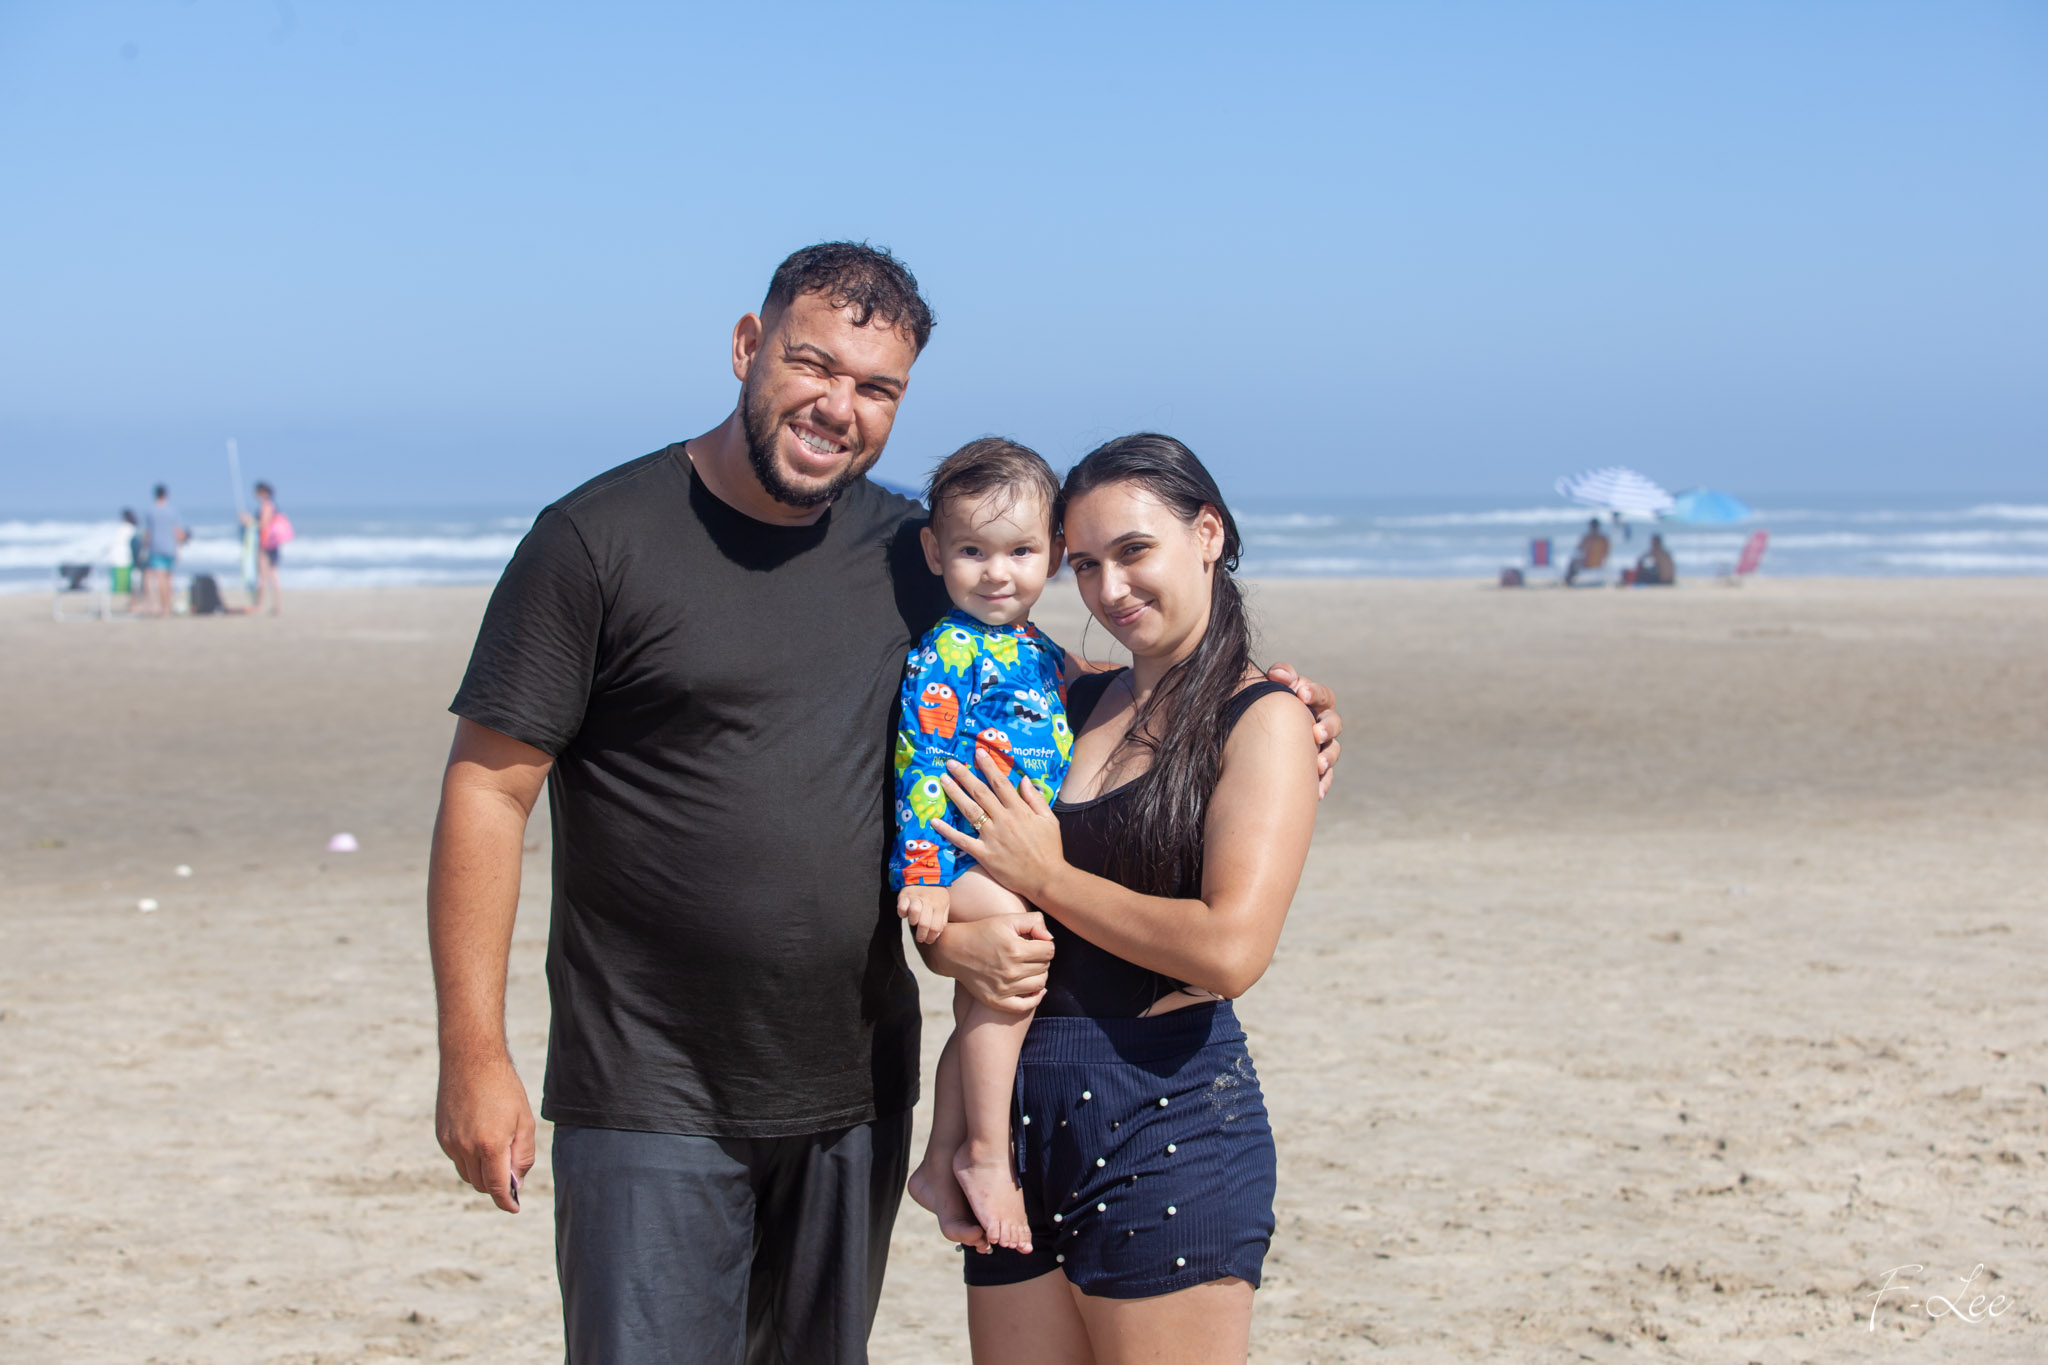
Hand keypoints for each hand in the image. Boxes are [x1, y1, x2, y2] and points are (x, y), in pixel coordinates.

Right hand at [436, 1053, 536, 1212]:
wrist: (470, 1059)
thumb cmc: (504, 1088)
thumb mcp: (524, 1121)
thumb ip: (523, 1155)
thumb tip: (516, 1181)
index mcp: (489, 1145)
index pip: (496, 1187)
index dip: (506, 1201)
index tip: (514, 1208)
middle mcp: (465, 1148)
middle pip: (480, 1184)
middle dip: (496, 1185)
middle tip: (512, 1175)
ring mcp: (450, 1142)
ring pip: (467, 1174)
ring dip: (482, 1173)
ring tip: (498, 1152)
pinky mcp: (441, 1135)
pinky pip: (457, 1159)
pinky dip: (470, 1159)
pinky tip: (481, 1138)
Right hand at [897, 885, 949, 944]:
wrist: (926, 873)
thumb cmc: (936, 894)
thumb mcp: (944, 904)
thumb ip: (942, 920)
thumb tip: (935, 935)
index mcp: (940, 905)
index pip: (936, 927)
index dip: (931, 937)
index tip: (928, 941)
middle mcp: (928, 901)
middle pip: (924, 923)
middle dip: (921, 935)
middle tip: (920, 939)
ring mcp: (916, 897)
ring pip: (914, 912)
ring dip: (913, 921)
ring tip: (914, 923)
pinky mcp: (905, 894)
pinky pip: (901, 906)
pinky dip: (902, 913)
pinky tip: (905, 914)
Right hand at [927, 913, 1053, 1012]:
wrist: (954, 950)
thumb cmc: (983, 932)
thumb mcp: (1007, 919)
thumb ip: (1033, 921)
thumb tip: (1049, 938)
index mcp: (1015, 949)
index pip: (1049, 951)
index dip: (1046, 945)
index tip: (1036, 943)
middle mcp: (1010, 971)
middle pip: (1045, 967)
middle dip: (1042, 959)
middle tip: (1030, 954)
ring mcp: (1003, 988)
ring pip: (1040, 985)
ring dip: (1039, 975)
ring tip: (1029, 967)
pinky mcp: (996, 1001)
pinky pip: (1026, 1005)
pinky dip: (1035, 998)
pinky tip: (1033, 988)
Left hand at [934, 751, 1065, 903]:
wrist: (1047, 879)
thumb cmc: (1049, 849)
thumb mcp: (1049, 820)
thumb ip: (1036, 799)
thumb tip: (1024, 780)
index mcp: (1020, 810)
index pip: (1000, 783)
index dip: (988, 766)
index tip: (977, 753)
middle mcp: (1004, 820)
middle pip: (980, 793)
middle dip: (964, 775)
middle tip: (950, 763)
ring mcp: (992, 838)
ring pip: (970, 811)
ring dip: (955, 794)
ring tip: (943, 781)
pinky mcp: (984, 855)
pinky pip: (963, 841)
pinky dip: (948, 831)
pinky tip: (935, 821)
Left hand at [1266, 662, 1341, 797]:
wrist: (1260, 737)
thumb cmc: (1269, 705)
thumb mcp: (1274, 687)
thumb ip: (1281, 675)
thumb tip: (1277, 674)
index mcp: (1315, 702)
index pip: (1323, 695)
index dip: (1315, 693)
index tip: (1301, 695)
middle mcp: (1322, 723)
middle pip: (1334, 723)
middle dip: (1327, 727)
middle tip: (1316, 733)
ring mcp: (1321, 747)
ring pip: (1332, 751)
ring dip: (1327, 758)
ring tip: (1318, 765)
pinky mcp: (1315, 770)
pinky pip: (1325, 778)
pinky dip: (1322, 784)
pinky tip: (1317, 793)